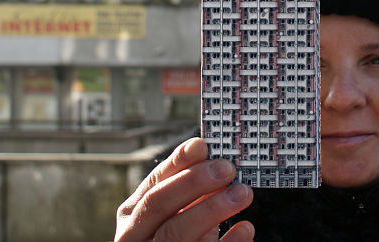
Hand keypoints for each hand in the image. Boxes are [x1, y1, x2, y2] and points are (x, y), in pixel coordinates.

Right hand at [115, 137, 254, 240]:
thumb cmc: (176, 234)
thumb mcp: (174, 212)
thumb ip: (188, 191)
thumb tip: (217, 164)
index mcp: (132, 214)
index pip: (153, 183)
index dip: (177, 163)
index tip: (202, 145)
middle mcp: (136, 236)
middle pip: (158, 204)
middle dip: (193, 182)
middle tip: (227, 168)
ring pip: (177, 232)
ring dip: (212, 209)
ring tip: (242, 193)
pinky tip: (246, 228)